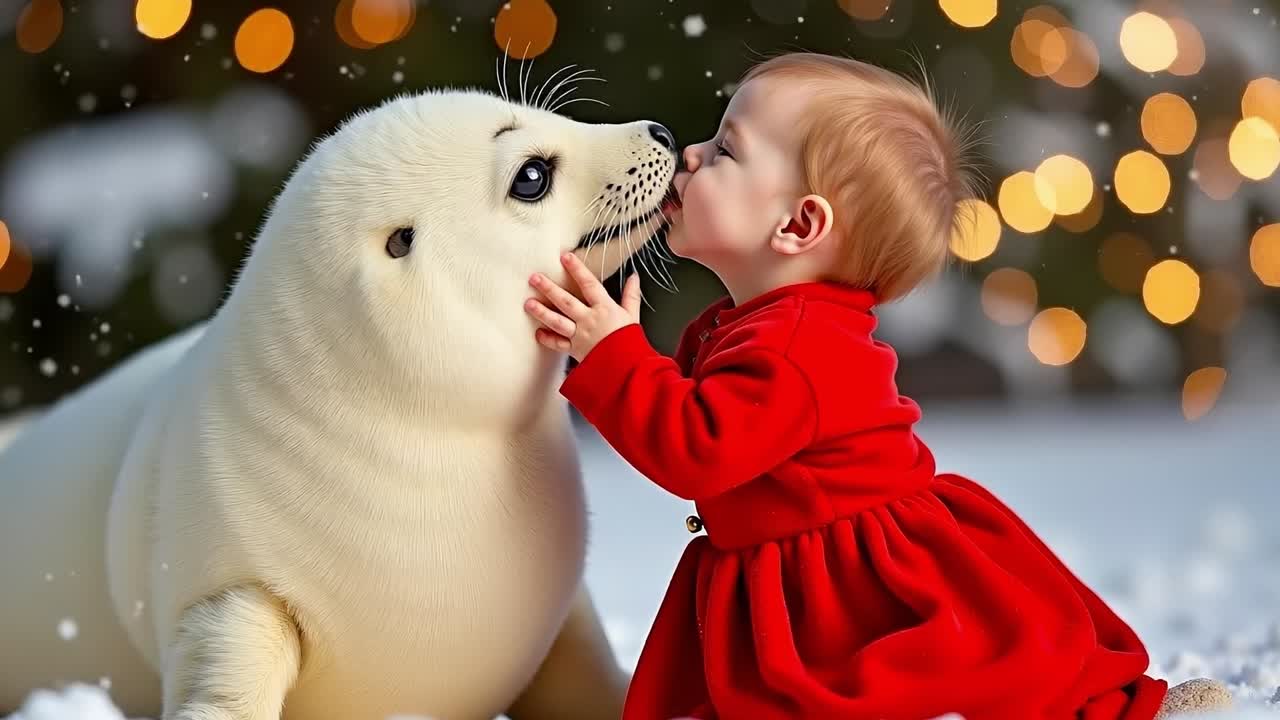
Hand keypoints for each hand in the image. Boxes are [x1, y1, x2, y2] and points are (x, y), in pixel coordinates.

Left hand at [525, 252, 640, 361]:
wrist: (629, 368)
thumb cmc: (631, 342)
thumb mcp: (633, 315)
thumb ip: (631, 295)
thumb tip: (634, 277)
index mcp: (605, 308)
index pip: (589, 284)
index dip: (577, 269)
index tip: (565, 256)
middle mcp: (589, 320)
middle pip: (565, 301)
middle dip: (549, 288)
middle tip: (534, 278)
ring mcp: (580, 335)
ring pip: (557, 321)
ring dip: (541, 312)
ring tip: (528, 303)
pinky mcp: (575, 351)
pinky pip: (558, 344)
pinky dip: (547, 339)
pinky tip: (537, 333)